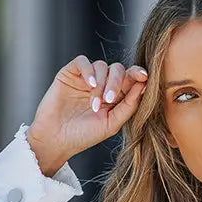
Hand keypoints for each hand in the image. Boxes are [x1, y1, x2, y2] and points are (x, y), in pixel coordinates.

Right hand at [26, 55, 148, 174]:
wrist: (56, 139)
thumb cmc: (83, 136)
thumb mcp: (112, 124)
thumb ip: (129, 106)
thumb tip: (144, 86)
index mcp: (115, 97)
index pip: (130, 79)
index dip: (138, 74)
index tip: (144, 77)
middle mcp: (102, 85)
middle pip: (117, 69)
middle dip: (117, 82)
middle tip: (109, 99)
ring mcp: (86, 78)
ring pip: (101, 66)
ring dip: (101, 84)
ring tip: (94, 104)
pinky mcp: (70, 73)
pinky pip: (83, 61)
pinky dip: (89, 71)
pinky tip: (90, 84)